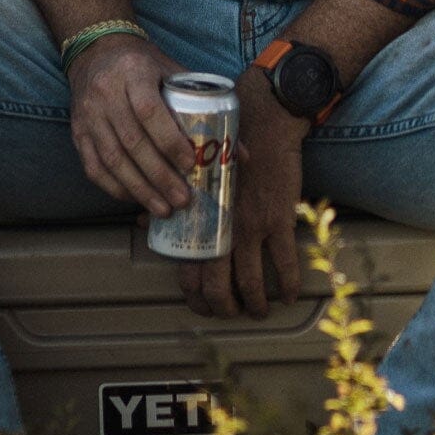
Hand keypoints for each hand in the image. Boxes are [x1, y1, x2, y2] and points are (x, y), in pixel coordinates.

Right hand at [68, 34, 196, 215]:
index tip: (190, 164)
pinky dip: (114, 187)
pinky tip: (135, 198)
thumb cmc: (143, 65)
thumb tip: (240, 150)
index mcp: (134, 73)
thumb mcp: (172, 70)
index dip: (169, 141)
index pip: (149, 111)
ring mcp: (88, 115)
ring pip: (112, 160)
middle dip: (159, 176)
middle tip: (182, 199)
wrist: (96, 51)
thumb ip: (204, 103)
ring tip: (163, 208)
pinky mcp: (78, 132)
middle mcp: (106, 94)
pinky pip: (94, 167)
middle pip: (132, 142)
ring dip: (139, 189)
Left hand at [180, 71, 305, 320]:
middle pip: (217, 285)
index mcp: (201, 217)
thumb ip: (171, 197)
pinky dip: (288, 285)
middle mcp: (222, 226)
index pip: (190, 270)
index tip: (203, 306)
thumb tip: (145, 219)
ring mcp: (252, 225)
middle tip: (232, 313)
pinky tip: (289, 295)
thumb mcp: (195, 169)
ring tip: (260, 310)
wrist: (266, 121)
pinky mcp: (279, 218)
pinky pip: (285, 263)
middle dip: (223, 308)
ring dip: (256, 304)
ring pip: (251, 281)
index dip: (195, 297)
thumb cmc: (228, 140)